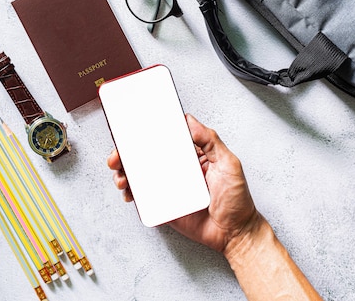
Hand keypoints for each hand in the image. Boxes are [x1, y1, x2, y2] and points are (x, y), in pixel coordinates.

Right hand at [107, 113, 262, 255]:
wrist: (234, 234)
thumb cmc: (237, 200)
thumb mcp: (228, 164)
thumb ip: (210, 141)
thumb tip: (190, 120)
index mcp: (191, 155)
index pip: (165, 138)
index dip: (146, 132)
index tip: (131, 128)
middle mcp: (177, 168)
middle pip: (146, 156)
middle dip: (126, 153)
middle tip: (117, 155)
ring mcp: (169, 186)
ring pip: (140, 175)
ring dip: (124, 172)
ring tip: (120, 176)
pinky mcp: (164, 205)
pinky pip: (143, 197)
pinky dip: (131, 193)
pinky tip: (128, 192)